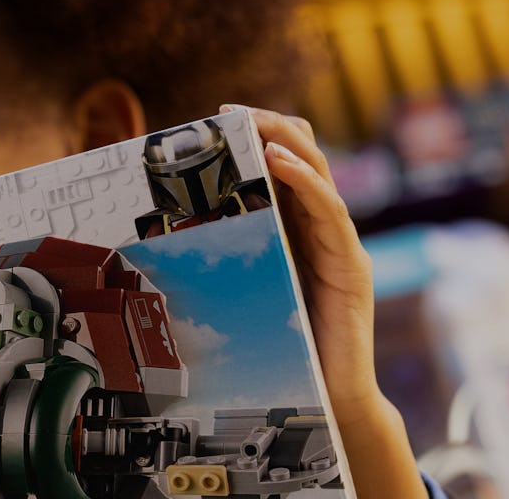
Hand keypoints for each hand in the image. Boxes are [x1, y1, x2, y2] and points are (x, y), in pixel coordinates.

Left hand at [232, 105, 426, 498]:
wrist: (325, 396)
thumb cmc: (278, 343)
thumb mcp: (242, 286)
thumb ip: (222, 255)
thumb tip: (157, 236)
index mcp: (293, 228)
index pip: (282, 164)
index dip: (257, 134)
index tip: (219, 116)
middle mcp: (320, 228)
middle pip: (304, 157)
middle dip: (269, 127)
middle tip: (231, 113)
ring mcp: (340, 244)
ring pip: (320, 175)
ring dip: (286, 142)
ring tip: (256, 125)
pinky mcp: (351, 266)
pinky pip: (331, 212)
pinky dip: (308, 182)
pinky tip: (281, 163)